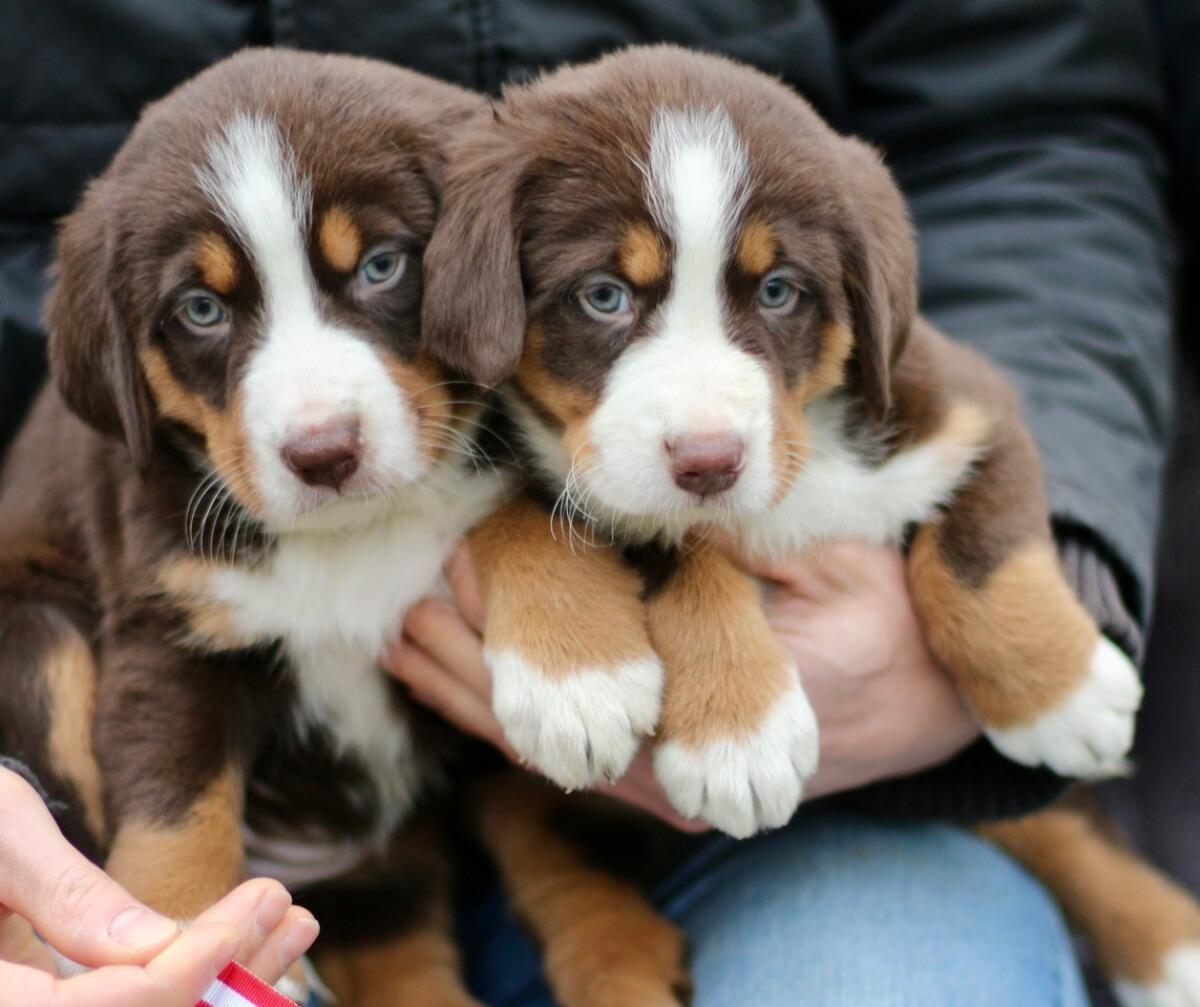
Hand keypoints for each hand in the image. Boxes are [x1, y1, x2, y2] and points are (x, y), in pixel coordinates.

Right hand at [0, 767, 318, 1005]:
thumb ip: (65, 894)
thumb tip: (154, 945)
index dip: (176, 979)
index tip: (243, 922)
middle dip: (225, 984)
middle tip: (296, 917)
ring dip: (227, 985)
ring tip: (295, 924)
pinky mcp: (55, 1000)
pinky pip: (131, 1003)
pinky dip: (193, 980)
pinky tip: (246, 941)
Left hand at [387, 540, 978, 827]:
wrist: (926, 701)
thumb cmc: (888, 619)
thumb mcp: (835, 562)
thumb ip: (743, 546)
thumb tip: (656, 501)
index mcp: (716, 705)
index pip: (588, 670)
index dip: (517, 619)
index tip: (457, 558)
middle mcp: (675, 772)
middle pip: (540, 720)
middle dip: (467, 651)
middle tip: (404, 588)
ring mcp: (659, 787)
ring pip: (536, 745)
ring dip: (465, 685)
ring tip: (401, 627)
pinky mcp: (653, 784)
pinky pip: (558, 753)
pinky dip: (500, 711)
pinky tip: (450, 672)